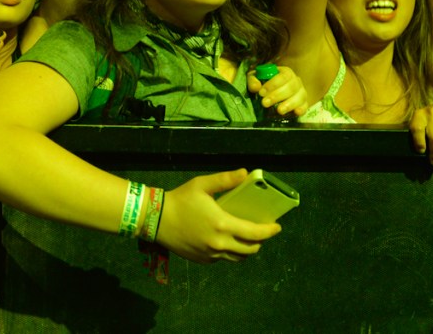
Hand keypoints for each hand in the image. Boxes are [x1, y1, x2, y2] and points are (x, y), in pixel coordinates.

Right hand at [154, 169, 280, 263]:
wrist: (156, 219)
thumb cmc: (180, 199)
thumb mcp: (202, 185)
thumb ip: (225, 180)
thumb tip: (245, 173)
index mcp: (223, 224)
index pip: (255, 233)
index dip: (269, 231)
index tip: (276, 227)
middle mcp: (220, 244)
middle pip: (251, 249)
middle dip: (260, 241)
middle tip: (260, 231)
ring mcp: (211, 254)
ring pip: (238, 258)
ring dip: (246, 249)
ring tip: (245, 238)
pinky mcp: (203, 260)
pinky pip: (223, 259)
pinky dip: (229, 252)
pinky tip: (225, 241)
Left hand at [247, 64, 309, 116]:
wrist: (270, 92)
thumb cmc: (263, 83)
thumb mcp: (255, 78)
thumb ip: (253, 80)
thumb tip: (256, 87)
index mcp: (285, 72)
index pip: (282, 76)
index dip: (272, 84)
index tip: (261, 93)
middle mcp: (295, 81)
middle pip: (291, 87)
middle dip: (277, 96)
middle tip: (264, 103)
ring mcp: (301, 92)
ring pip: (299, 97)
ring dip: (289, 104)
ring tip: (279, 111)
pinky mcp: (303, 103)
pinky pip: (305, 106)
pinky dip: (302, 109)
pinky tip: (296, 112)